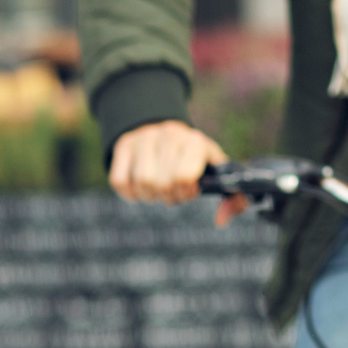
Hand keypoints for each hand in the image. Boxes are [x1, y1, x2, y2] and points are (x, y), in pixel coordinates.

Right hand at [108, 120, 245, 226]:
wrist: (163, 126)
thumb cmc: (193, 157)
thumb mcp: (213, 167)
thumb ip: (229, 196)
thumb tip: (221, 221)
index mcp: (195, 141)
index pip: (183, 178)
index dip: (184, 193)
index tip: (188, 190)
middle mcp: (169, 135)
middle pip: (161, 184)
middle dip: (167, 196)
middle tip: (172, 192)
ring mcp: (144, 138)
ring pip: (141, 182)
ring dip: (149, 195)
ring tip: (158, 189)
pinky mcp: (123, 145)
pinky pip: (119, 181)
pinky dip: (129, 193)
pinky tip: (139, 188)